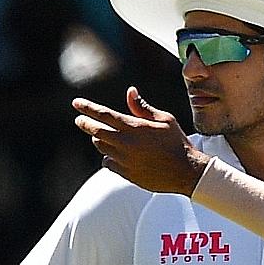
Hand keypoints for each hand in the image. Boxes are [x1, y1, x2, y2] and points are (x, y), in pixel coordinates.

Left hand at [75, 88, 208, 195]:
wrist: (187, 172)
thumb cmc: (178, 143)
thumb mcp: (165, 120)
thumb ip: (143, 107)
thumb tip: (130, 91)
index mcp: (134, 127)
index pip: (103, 114)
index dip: (87, 108)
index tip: (76, 103)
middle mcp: (125, 143)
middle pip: (95, 130)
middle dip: (85, 123)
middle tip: (80, 120)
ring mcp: (124, 159)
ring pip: (100, 146)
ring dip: (100, 139)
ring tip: (104, 137)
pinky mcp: (126, 173)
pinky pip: (107, 163)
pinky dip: (108, 157)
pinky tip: (115, 155)